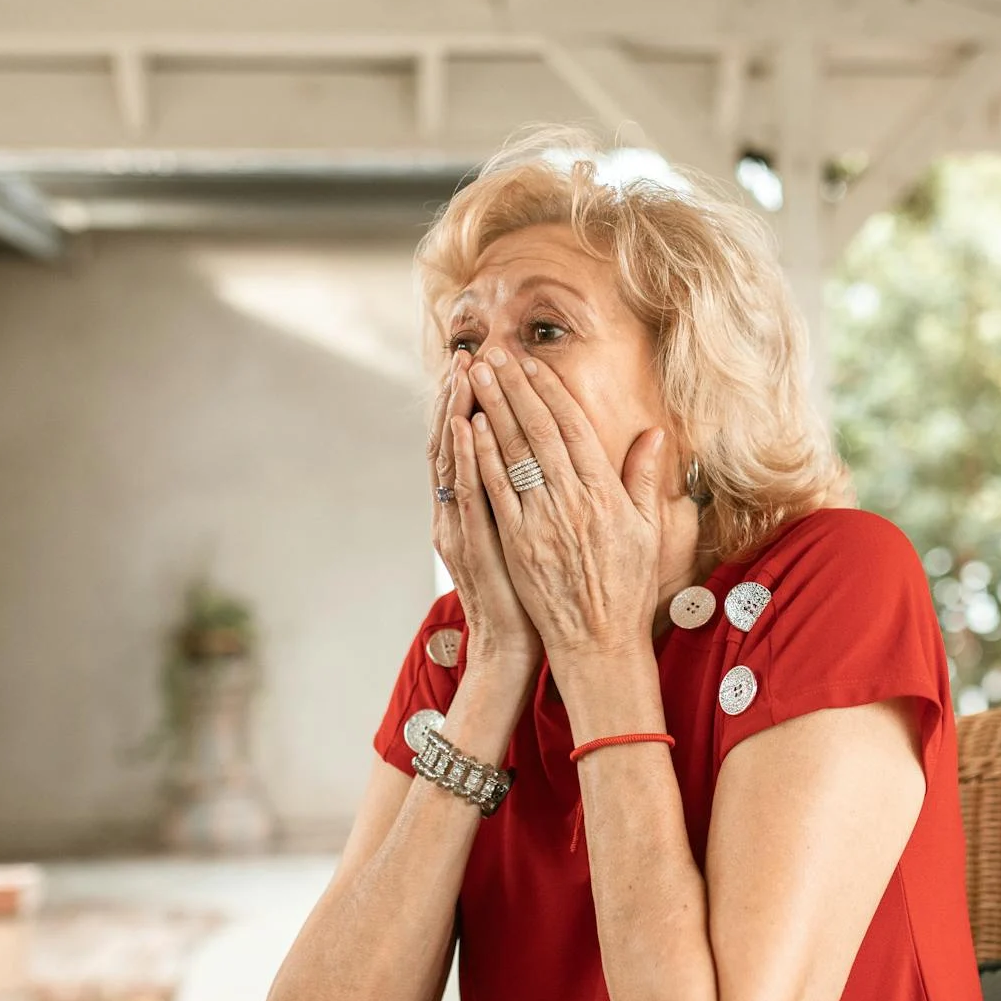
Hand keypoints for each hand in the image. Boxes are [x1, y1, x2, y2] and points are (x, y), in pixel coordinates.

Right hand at [429, 353, 542, 677]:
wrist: (513, 648)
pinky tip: (465, 424)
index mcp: (480, 507)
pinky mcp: (473, 543)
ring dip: (458, 411)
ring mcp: (462, 525)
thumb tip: (544, 467)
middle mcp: (462, 511)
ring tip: (463, 370)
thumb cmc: (531, 596)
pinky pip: (467, 492)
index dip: (478, 404)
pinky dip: (464, 456)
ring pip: (456, 458)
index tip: (489, 365)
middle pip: (458, 442)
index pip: (475, 444)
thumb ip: (529, 500)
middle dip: (464, 396)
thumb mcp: (528, 541)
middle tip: (469, 352)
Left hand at [465, 346, 667, 663]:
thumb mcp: (647, 531)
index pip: (574, 429)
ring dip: (492, 410)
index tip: (532, 361)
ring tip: (475, 376)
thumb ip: (643, 479)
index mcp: (605, 495)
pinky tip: (468, 428)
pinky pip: (496, 492)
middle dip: (515, 387)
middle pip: (539, 431)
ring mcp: (542, 523)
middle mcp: (573, 503)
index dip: (550, 391)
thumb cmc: (626, 587)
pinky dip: (481, 457)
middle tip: (494, 353)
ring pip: (513, 455)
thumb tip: (653, 433)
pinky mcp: (518, 544)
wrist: (599, 642)